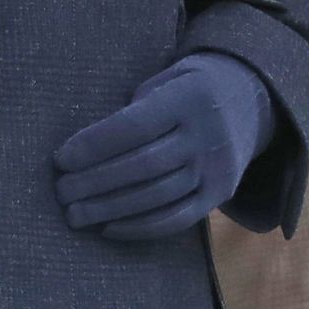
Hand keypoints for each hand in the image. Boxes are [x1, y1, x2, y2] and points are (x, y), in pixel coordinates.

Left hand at [52, 53, 274, 238]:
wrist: (248, 99)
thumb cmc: (184, 88)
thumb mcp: (163, 79)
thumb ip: (132, 109)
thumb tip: (83, 149)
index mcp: (187, 98)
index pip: (135, 126)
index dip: (94, 145)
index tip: (60, 159)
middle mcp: (206, 135)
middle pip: (144, 165)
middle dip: (95, 182)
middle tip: (61, 192)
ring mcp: (216, 168)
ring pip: (158, 196)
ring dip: (111, 209)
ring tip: (75, 214)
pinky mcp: (220, 194)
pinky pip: (178, 218)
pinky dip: (141, 228)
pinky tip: (109, 228)